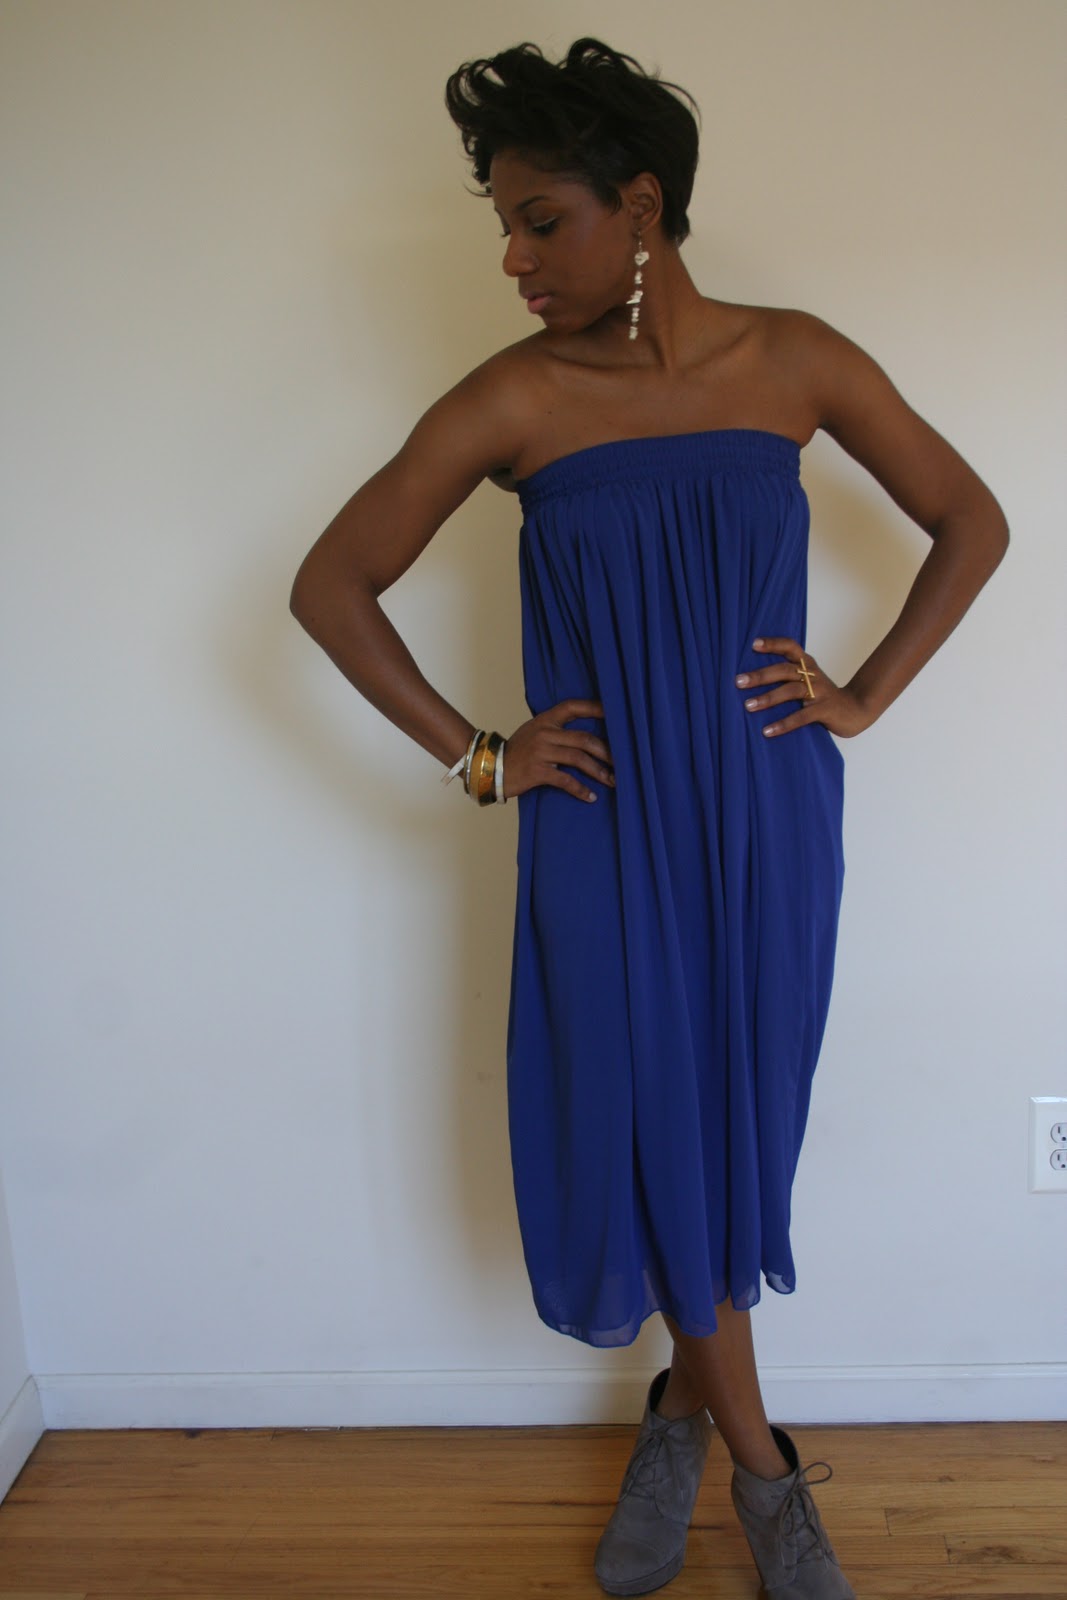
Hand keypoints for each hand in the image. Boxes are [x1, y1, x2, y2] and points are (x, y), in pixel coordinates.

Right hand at [503, 698, 614, 801]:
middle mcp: (544, 733)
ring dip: (598, 771)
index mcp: (545, 720)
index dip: (594, 708)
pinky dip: (580, 789)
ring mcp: (541, 751)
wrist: (489, 767)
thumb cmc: (516, 752)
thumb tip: (585, 736)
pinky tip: (591, 797)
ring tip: (613, 780)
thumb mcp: (533, 732)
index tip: (615, 713)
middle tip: (622, 761)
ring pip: (578, 759)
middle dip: (606, 751)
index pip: (572, 707)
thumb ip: (555, 730)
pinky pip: (565, 780)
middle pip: (584, 738)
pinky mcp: (537, 771)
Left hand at [735, 636, 871, 739]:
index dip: (773, 644)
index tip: (753, 644)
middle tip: (738, 681)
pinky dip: (783, 724)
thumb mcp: (808, 680)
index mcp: (807, 665)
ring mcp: (819, 692)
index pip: (790, 647)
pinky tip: (767, 731)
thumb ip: (788, 676)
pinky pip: (801, 717)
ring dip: (768, 698)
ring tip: (748, 706)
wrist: (856, 709)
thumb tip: (752, 678)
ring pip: (791, 691)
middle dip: (760, 675)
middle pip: (784, 670)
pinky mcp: (824, 710)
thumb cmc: (824, 696)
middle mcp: (812, 675)